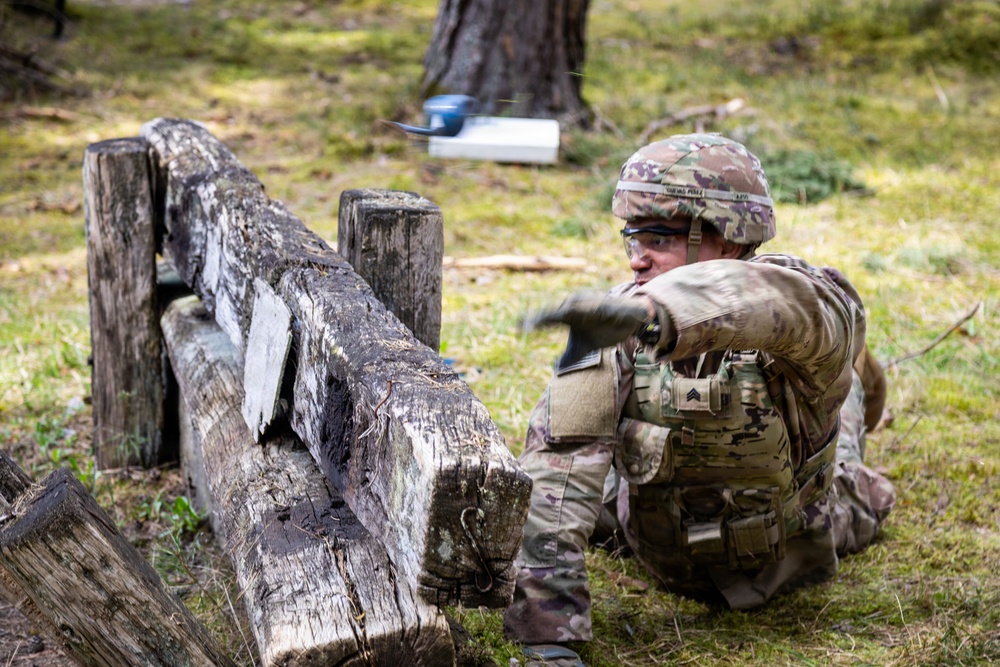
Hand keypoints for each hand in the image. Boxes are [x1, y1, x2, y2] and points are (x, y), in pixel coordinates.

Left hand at [524, 291, 656, 366]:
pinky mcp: (607, 304)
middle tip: (528, 324)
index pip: (547, 319)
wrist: (630, 321)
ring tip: (552, 317)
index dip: (533, 322)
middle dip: (542, 317)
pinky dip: (591, 309)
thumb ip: (569, 357)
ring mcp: (591, 303)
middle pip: (555, 312)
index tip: (517, 328)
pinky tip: (584, 313)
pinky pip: (597, 307)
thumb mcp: (584, 348)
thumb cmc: (604, 330)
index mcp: (568, 315)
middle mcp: (577, 306)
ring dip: (562, 310)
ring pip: (574, 306)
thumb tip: (554, 368)